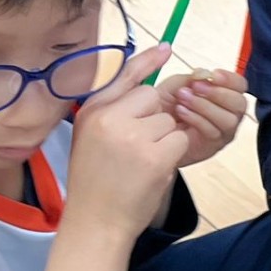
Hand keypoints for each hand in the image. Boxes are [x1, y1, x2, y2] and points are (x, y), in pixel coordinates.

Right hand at [64, 44, 188, 237]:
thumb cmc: (96, 182)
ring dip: (164, 140)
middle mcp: (109, 119)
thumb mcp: (91, 138)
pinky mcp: (155, 156)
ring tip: (141, 163)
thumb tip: (148, 85)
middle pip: (153, 98)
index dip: (147, 62)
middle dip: (155, 119)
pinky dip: (173, 155)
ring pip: (169, 121)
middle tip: (137, 148)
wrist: (96, 222)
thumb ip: (113, 112)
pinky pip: (179, 140)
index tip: (166, 48)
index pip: (125, 75)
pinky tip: (152, 171)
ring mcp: (133, 137)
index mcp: (92, 112)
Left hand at [155, 67, 247, 168]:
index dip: (230, 79)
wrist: (151, 128)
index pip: (239, 86)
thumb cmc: (166, 106)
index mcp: (223, 94)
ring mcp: (223, 131)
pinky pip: (213, 131)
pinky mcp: (213, 145)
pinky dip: (197, 119)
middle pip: (240, 103)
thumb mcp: (177, 84)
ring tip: (183, 100)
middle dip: (218, 94)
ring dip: (205, 106)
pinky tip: (182, 112)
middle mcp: (228, 113)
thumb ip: (192, 78)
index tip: (213, 74)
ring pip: (228, 120)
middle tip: (196, 87)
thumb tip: (205, 74)